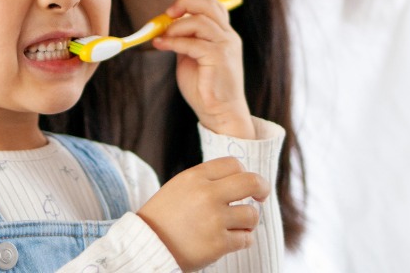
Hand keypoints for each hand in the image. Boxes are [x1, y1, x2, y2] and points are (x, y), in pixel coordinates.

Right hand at [137, 157, 269, 271]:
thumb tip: (239, 178)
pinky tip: (231, 240)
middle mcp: (206, 194)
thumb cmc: (164, 216)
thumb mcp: (180, 186)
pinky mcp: (218, 244)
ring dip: (249, 221)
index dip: (243, 173)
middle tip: (261, 197)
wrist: (146, 244)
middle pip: (251, 182)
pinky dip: (243, 240)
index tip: (245, 184)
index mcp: (195, 177)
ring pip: (252, 214)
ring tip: (238, 226)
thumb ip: (206, 180)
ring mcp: (214, 219)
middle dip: (262, 188)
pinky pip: (246, 239)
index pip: (234, 164)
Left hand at [152, 0, 253, 138]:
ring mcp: (226, 46)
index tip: (172, 12)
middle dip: (185, 3)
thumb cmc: (205, 88)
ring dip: (176, 27)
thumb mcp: (193, 57)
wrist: (220, 113)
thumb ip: (186, 40)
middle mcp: (228, 36)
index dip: (191, 2)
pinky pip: (192, 42)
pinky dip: (173, 42)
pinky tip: (161, 45)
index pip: (213, 4)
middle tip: (167, 14)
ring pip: (199, 21)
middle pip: (208, 4)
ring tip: (163, 37)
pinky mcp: (219, 58)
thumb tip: (168, 26)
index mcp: (224, 35)